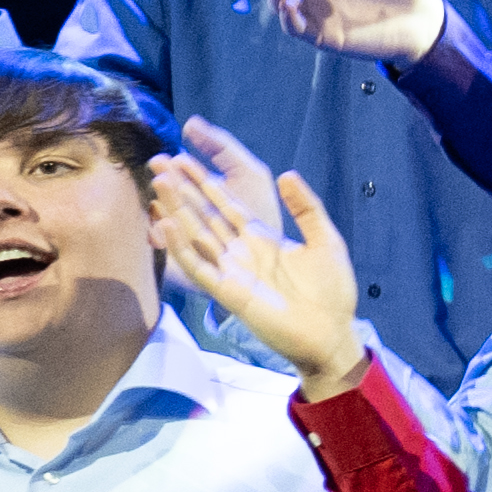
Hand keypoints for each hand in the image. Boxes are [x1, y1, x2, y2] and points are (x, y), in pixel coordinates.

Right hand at [146, 124, 368, 391]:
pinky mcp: (227, 291)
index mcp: (263, 238)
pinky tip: (166, 224)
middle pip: (206, 215)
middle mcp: (241, 251)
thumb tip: (287, 173)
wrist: (332, 333)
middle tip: (161, 162)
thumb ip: (307, 208)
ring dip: (177, 210)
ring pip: (196, 235)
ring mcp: (231, 270)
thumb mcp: (325, 241)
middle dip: (184, 190)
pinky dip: (181, 246)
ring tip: (159, 183)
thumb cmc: (332, 290)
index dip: (208, 183)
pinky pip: (199, 266)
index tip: (186, 159)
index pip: (228, 205)